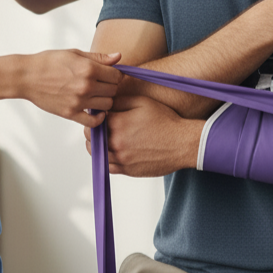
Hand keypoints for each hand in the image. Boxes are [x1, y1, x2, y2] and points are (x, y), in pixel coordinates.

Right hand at [22, 50, 121, 126]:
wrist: (27, 77)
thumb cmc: (48, 63)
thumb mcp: (74, 54)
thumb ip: (98, 57)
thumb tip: (118, 57)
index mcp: (89, 68)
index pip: (117, 76)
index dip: (115, 75)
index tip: (109, 75)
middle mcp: (86, 85)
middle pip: (113, 91)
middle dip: (110, 87)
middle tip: (101, 84)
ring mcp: (79, 101)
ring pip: (107, 105)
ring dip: (104, 100)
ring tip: (95, 95)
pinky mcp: (71, 113)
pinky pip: (94, 122)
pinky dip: (98, 118)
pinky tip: (95, 111)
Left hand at [84, 95, 203, 176]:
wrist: (182, 143)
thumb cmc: (165, 121)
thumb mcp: (142, 102)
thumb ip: (119, 101)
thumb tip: (104, 104)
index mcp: (118, 125)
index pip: (94, 120)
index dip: (95, 116)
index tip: (99, 114)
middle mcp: (116, 144)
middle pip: (91, 138)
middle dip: (93, 130)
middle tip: (100, 126)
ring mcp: (122, 159)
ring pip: (97, 154)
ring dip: (97, 145)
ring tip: (104, 138)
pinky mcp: (128, 170)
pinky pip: (108, 167)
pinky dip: (106, 159)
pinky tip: (112, 151)